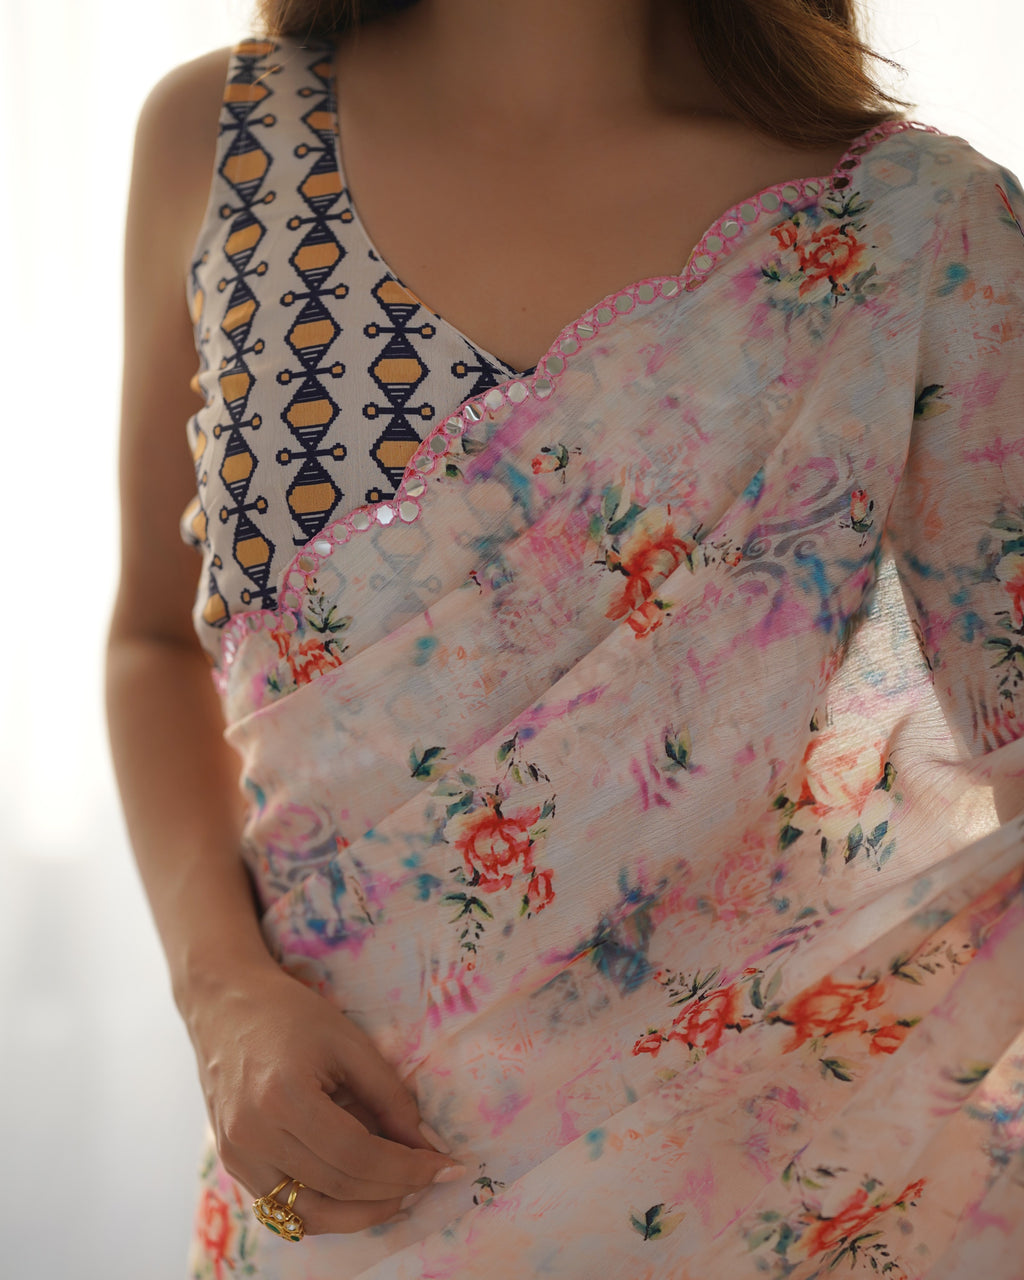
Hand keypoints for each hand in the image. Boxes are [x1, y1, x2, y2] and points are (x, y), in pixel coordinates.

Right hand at [181, 960, 464, 1234]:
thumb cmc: (290, 1013)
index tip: (444, 1166)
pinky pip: (284, 1207)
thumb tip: (424, 1143)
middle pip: (338, 1187)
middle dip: (394, 1189)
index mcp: (284, 1097)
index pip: (357, 1156)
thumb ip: (388, 1095)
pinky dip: (327, 1208)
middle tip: (429, 1178)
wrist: (225, 1004)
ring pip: (310, 1213)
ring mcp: (237, 1155)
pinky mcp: (232, 1163)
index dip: (406, 1168)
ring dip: (362, 1212)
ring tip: (399, 1192)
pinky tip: (358, 1191)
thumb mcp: (349, 1042)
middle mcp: (253, 1136)